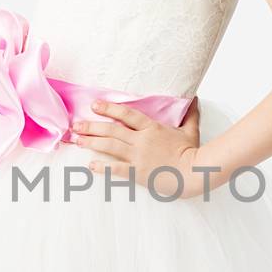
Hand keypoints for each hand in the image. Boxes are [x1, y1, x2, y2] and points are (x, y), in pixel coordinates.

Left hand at [68, 96, 207, 199]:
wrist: (195, 173)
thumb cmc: (193, 152)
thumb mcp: (191, 130)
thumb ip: (190, 114)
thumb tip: (195, 98)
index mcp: (152, 128)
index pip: (127, 114)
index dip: (110, 108)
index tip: (95, 104)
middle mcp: (142, 140)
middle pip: (112, 130)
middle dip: (92, 126)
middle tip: (76, 124)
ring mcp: (138, 156)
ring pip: (110, 146)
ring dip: (92, 142)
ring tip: (77, 141)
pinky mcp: (138, 173)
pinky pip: (116, 169)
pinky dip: (102, 167)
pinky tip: (90, 165)